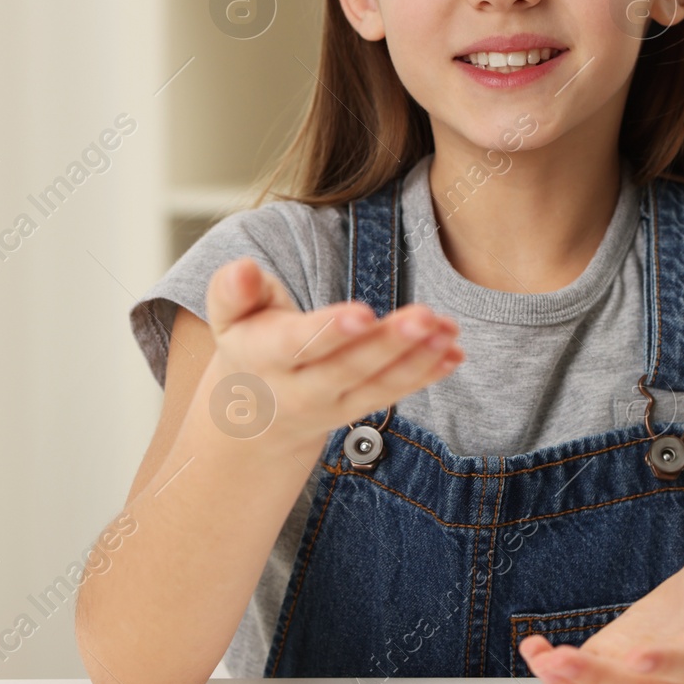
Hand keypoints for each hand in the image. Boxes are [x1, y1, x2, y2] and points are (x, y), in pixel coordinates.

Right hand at [203, 256, 464, 457]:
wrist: (251, 414)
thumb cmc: (248, 342)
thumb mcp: (228, 316)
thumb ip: (233, 291)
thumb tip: (242, 269)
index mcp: (262, 357)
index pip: (297, 345)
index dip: (329, 331)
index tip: (362, 312)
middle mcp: (299, 389)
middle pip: (347, 368)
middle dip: (388, 343)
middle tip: (425, 316)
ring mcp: (332, 405)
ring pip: (377, 385)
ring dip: (417, 359)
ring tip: (448, 330)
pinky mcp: (358, 409)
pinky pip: (393, 394)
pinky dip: (426, 374)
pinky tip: (454, 353)